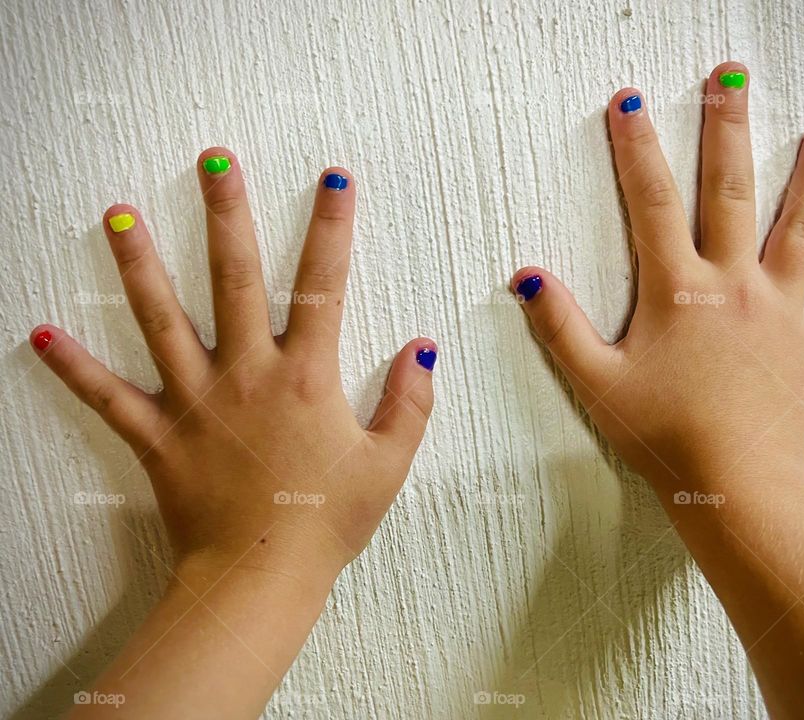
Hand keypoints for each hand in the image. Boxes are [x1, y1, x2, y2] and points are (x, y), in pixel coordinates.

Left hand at [31, 148, 436, 592]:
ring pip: (161, 320)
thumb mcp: (387, 465)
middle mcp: (246, 374)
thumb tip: (422, 350)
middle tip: (213, 160)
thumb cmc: (326, 523)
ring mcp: (196, 401)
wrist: (260, 579)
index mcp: (306, 377)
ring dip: (138, 264)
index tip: (335, 179)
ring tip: (118, 212)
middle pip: (234, 279)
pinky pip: (109, 397)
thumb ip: (409, 403)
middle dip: (226, 214)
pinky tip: (42, 335)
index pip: (322, 286)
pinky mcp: (158, 436)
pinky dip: (75, 369)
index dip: (332, 228)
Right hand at [513, 63, 803, 489]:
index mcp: (678, 291)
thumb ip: (561, 328)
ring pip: (800, 228)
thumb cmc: (664, 437)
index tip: (628, 103)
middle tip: (730, 78)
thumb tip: (529, 278)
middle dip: (727, 130)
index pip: (650, 203)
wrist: (735, 484)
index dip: (636, 149)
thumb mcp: (597, 383)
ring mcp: (779, 309)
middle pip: (730, 192)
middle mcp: (733, 285)